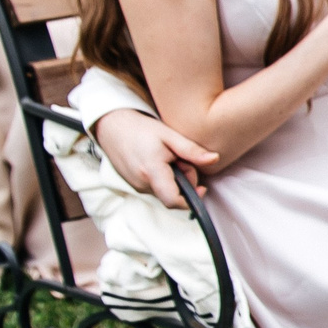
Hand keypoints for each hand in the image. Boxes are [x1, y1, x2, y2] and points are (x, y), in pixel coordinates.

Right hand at [89, 109, 218, 207]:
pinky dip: (163, 178)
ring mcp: (136, 186)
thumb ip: (192, 150)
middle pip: (174, 194)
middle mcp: (142, 183)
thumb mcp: (169, 135)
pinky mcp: (133, 186)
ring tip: (167, 158)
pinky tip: (158, 162)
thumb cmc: (141, 129)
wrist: (112, 127)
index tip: (202, 188)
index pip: (173, 200)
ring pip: (165, 191)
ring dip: (174, 178)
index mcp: (152, 171)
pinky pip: (156, 187)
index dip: (191, 200)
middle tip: (180, 159)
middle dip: (185, 180)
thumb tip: (215, 159)